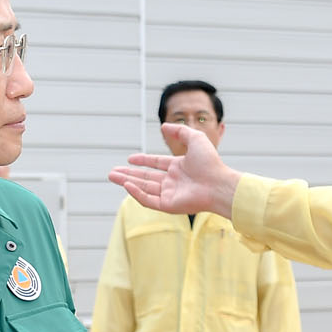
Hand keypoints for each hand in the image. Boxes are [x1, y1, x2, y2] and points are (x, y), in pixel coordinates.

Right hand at [108, 124, 240, 217]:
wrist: (219, 184)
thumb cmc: (211, 162)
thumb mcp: (195, 139)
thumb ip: (180, 132)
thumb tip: (163, 126)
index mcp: (179, 167)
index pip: (156, 164)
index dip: (143, 161)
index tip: (129, 159)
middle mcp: (174, 181)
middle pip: (146, 178)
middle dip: (129, 174)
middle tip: (112, 172)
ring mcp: (170, 194)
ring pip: (144, 188)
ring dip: (127, 182)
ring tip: (112, 176)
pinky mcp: (169, 206)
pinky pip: (149, 200)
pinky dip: (137, 193)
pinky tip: (127, 185)